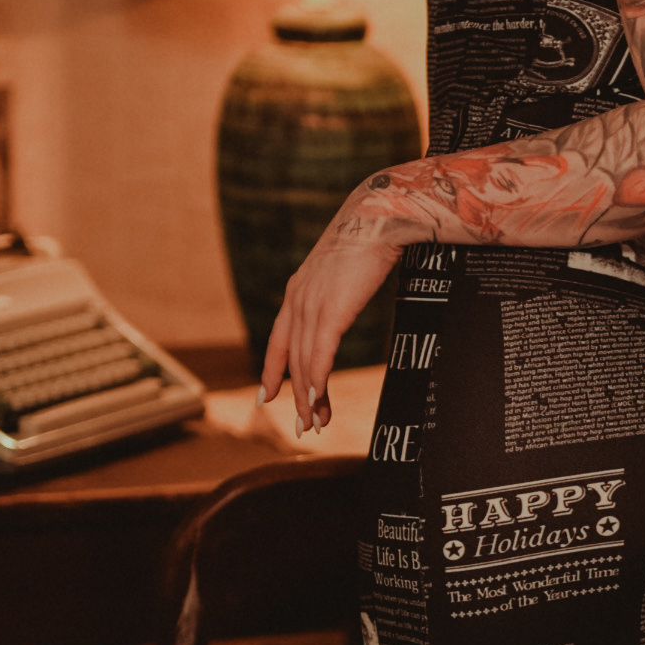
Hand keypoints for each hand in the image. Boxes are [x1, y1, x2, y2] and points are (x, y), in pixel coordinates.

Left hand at [259, 229, 401, 433]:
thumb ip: (336, 290)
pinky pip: (319, 354)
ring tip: (316, 423)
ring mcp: (311, 306)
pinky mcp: (330, 311)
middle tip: (303, 426)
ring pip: (303, 363)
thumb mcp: (342, 270)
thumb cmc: (367, 240)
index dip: (272, 371)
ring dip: (310, 397)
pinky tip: (318, 399)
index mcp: (298, 291)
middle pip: (290, 359)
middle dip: (296, 396)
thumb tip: (344, 302)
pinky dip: (317, 381)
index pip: (278, 340)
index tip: (268, 397)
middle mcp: (297, 300)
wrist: (376, 219)